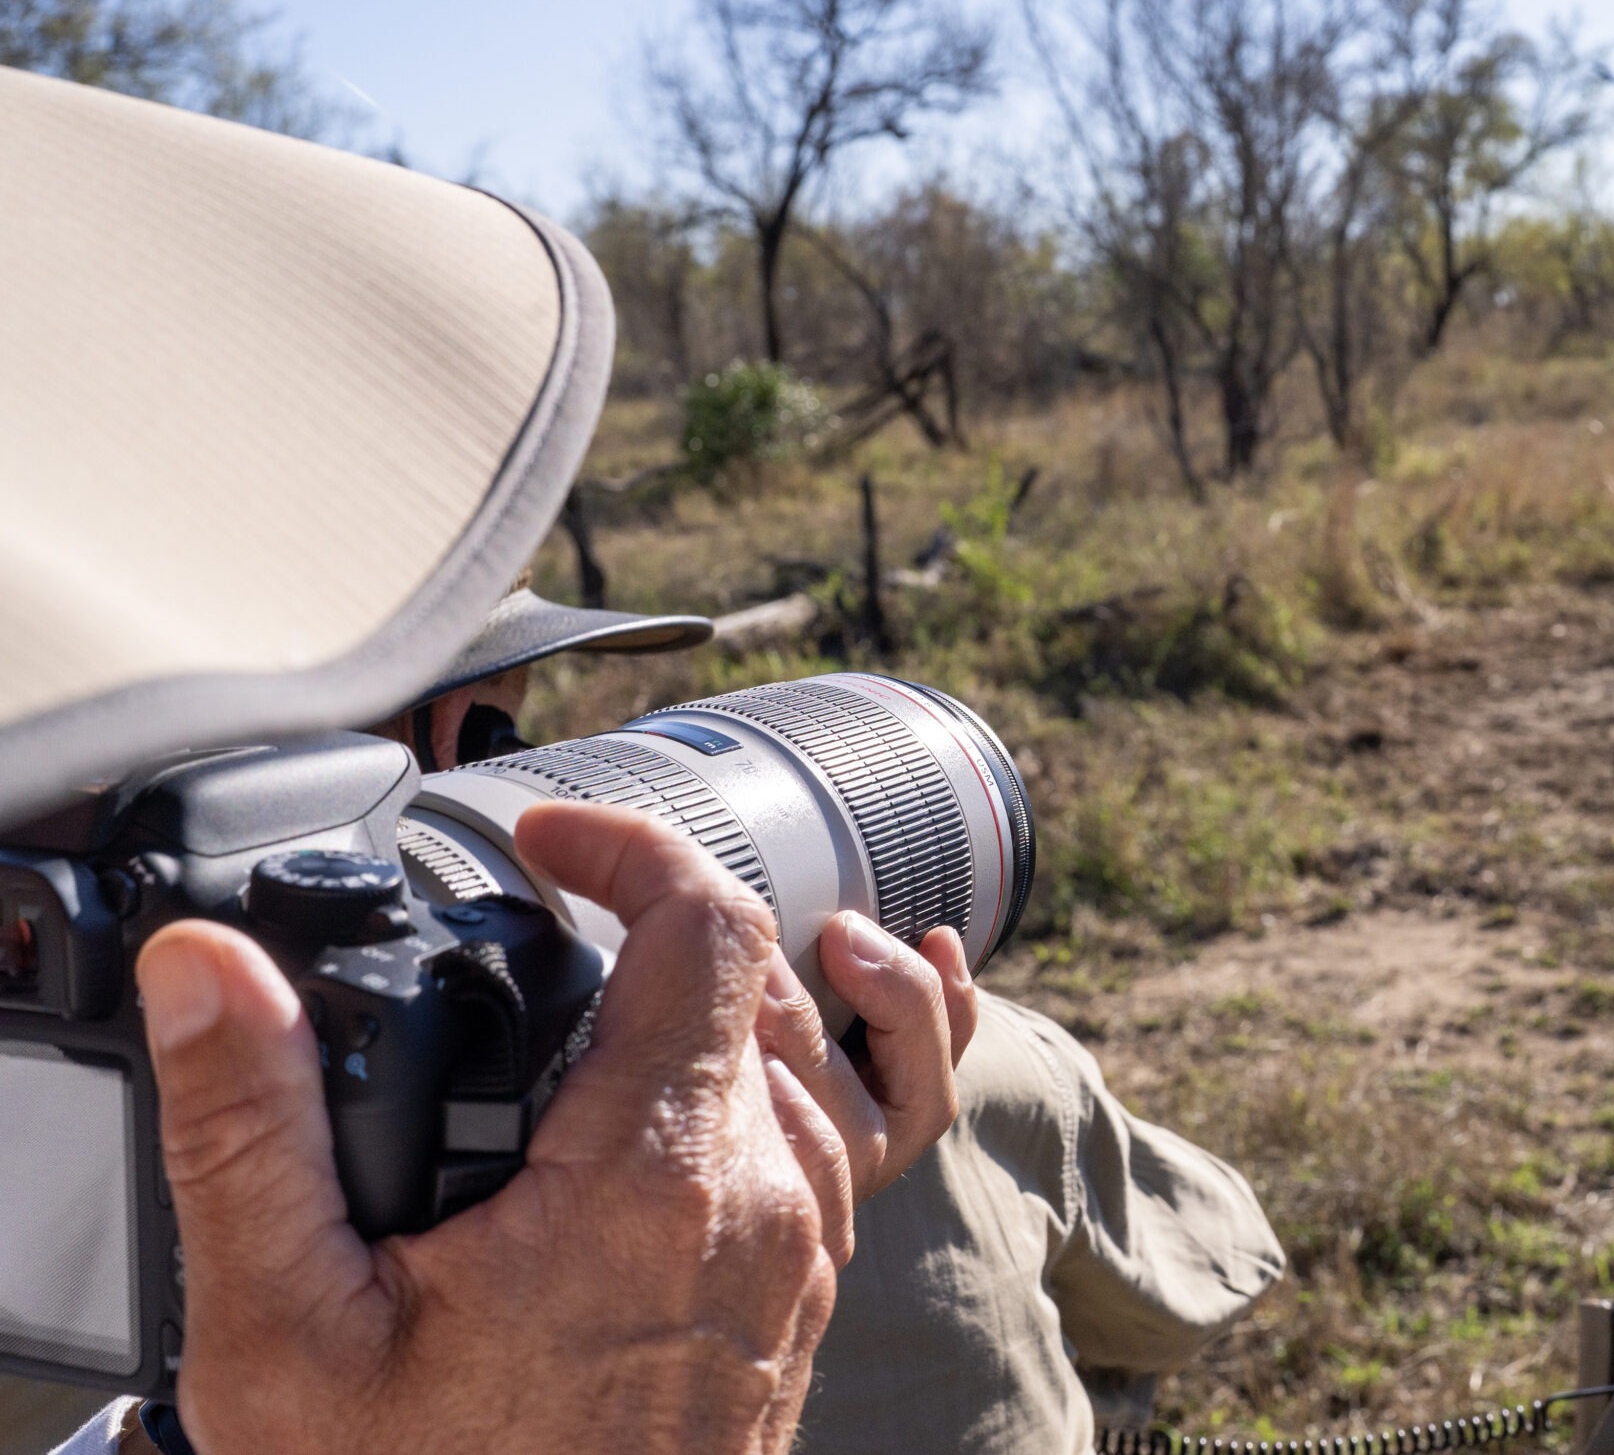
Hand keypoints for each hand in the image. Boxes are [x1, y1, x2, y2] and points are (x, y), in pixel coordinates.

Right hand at [136, 801, 954, 1454]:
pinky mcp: (799, 1299)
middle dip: (662, 915)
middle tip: (555, 908)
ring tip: (642, 959)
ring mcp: (798, 1252)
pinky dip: (821, 1060)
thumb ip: (251, 1134)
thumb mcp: (291, 1332)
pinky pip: (847, 1136)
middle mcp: (764, 1198)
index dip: (630, 845)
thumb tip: (209, 967)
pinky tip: (788, 1034)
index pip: (710, 926)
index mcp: (660, 1178)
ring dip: (737, 986)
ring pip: (811, 1054)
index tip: (548, 838)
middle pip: (762, 979)